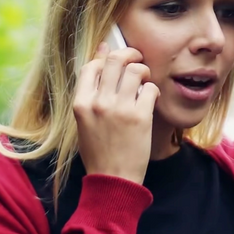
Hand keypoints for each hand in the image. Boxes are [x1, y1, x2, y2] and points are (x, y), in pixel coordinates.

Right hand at [73, 46, 157, 182]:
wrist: (113, 180)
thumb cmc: (98, 151)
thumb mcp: (85, 121)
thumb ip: (92, 91)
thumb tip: (102, 53)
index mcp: (81, 104)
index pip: (92, 66)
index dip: (106, 58)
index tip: (116, 60)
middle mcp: (99, 103)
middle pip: (115, 60)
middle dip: (130, 54)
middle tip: (137, 60)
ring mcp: (120, 109)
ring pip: (135, 70)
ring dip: (143, 72)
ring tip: (144, 82)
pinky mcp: (140, 117)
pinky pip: (150, 88)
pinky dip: (152, 91)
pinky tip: (150, 100)